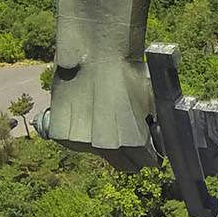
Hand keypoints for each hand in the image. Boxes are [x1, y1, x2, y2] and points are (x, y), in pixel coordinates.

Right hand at [38, 56, 160, 172]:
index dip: (149, 155)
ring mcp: (81, 143)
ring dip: (102, 142)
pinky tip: (87, 114)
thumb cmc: (127, 72)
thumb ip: (152, 126)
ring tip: (104, 118)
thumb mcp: (150, 100)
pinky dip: (81, 134)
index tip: (147, 150)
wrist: (96, 53)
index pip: (144, 162)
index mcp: (133, 142)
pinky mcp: (61, 135)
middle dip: (129, 153)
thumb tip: (156, 138)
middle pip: (122, 163)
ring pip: (97, 152)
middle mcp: (106, 148)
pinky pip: (76, 143)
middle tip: (127, 136)